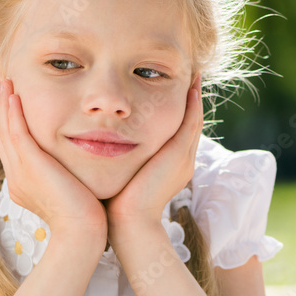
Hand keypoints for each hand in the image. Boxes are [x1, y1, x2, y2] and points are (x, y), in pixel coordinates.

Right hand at [0, 80, 107, 246]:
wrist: (84, 231)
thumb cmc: (87, 215)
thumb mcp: (70, 189)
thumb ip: (65, 173)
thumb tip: (73, 164)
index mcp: (23, 183)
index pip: (10, 147)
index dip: (8, 122)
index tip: (11, 102)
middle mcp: (16, 177)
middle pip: (2, 136)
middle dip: (1, 109)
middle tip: (2, 85)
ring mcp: (20, 173)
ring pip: (5, 132)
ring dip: (4, 105)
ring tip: (6, 82)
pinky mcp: (30, 167)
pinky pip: (16, 134)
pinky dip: (13, 114)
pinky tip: (14, 96)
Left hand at [104, 75, 202, 231]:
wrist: (127, 223)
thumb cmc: (116, 203)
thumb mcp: (121, 174)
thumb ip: (120, 158)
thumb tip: (101, 143)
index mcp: (171, 165)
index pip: (178, 131)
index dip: (177, 109)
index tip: (169, 88)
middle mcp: (182, 160)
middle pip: (190, 121)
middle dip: (189, 98)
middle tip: (188, 73)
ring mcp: (183, 157)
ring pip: (194, 118)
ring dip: (194, 95)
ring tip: (190, 72)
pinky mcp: (179, 153)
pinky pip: (191, 121)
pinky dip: (192, 102)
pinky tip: (189, 84)